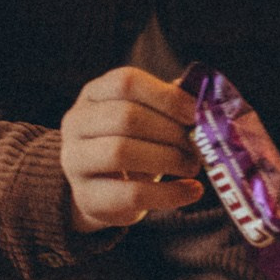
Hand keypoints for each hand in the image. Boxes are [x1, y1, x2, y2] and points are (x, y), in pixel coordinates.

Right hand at [60, 66, 203, 230]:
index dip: (166, 96)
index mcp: (94, 94)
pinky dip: (169, 193)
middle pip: (126, 117)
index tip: (195, 113)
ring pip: (121, 152)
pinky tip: (192, 191)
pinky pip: (131, 194)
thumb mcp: (147, 119)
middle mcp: (76, 123)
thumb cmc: (133, 145)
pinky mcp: (87, 198)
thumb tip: (204, 103)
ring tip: (193, 166)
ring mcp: (75, 161)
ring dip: (169, 159)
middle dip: (170, 131)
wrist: (101, 190)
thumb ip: (171, 107)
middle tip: (199, 144)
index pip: (126, 82)